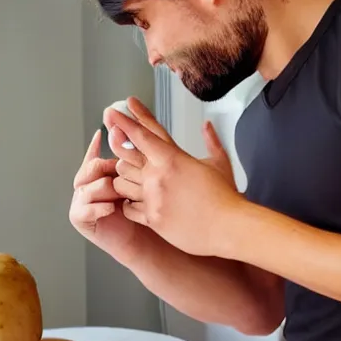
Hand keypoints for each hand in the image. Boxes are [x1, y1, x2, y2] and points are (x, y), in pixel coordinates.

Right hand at [69, 127, 153, 266]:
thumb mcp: (140, 181)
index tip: (101, 133)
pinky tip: (113, 209)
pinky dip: (100, 208)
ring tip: (123, 198)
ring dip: (109, 191)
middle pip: (92, 167)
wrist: (142, 239)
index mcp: (97, 175)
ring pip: (90, 186)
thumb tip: (128, 135)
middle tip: (128, 178)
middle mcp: (85, 185)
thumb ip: (132, 160)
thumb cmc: (143, 211)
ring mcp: (79, 201)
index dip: (96, 145)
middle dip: (111, 171)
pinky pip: (84, 208)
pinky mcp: (78, 218)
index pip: (94, 156)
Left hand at [105, 100, 244, 256]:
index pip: (142, 134)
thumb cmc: (226, 197)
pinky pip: (127, 207)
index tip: (112, 111)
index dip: (124, 121)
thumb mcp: (220, 163)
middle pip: (124, 156)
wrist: (229, 228)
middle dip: (120, 152)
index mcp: (174, 158)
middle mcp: (159, 176)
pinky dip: (129, 203)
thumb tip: (207, 124)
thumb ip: (211, 141)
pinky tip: (136, 201)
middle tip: (120, 148)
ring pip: (120, 182)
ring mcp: (153, 198)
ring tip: (132, 179)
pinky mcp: (152, 219)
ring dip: (123, 179)